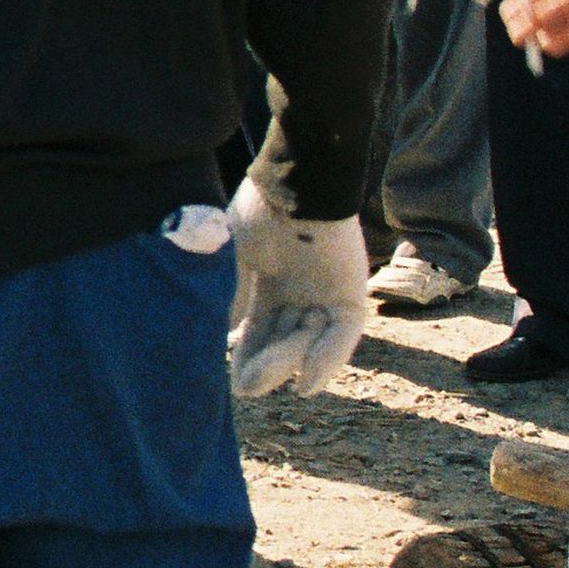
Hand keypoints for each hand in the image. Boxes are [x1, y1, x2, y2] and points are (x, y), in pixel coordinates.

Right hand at [225, 174, 369, 397]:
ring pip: (311, 342)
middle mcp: (298, 292)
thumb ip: (226, 299)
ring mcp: (326, 293)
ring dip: (291, 362)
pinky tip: (306, 384)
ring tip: (277, 378)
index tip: (231, 378)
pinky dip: (326, 360)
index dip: (244, 357)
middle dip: (266, 367)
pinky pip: (343, 335)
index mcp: (268, 283)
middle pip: (283, 343)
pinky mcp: (352, 294)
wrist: (295, 183)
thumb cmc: (258, 212)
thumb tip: (215, 338)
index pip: (257, 332)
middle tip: (248, 382)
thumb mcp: (229, 261)